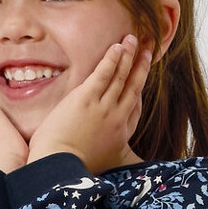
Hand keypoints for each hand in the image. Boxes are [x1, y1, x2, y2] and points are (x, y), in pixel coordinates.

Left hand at [27, 35, 150, 171]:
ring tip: (134, 39)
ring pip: (122, 76)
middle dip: (141, 66)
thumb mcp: (98, 166)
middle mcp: (117, 119)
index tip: (141, 76)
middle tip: (148, 49)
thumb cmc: (72, 170)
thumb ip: (105, 157)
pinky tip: (117, 46)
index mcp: (120, 135)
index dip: (139, 90)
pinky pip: (104, 73)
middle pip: (134, 87)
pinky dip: (113, 59)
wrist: (59, 167)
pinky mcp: (87, 98)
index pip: (134, 108)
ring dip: (129, 55)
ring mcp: (104, 107)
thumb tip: (103, 159)